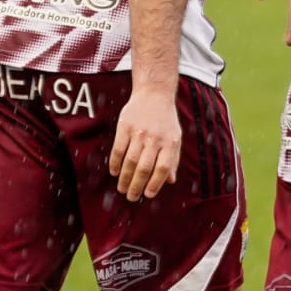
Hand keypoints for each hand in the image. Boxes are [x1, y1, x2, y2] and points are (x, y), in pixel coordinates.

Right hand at [110, 83, 181, 200]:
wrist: (154, 93)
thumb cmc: (165, 120)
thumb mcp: (175, 137)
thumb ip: (173, 159)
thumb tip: (170, 180)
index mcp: (170, 142)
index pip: (163, 168)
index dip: (155, 184)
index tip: (148, 194)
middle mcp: (155, 138)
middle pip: (144, 167)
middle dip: (137, 185)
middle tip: (131, 197)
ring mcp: (139, 132)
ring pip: (130, 161)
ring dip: (125, 178)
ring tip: (122, 189)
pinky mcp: (125, 126)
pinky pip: (118, 149)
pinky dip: (115, 163)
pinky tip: (115, 172)